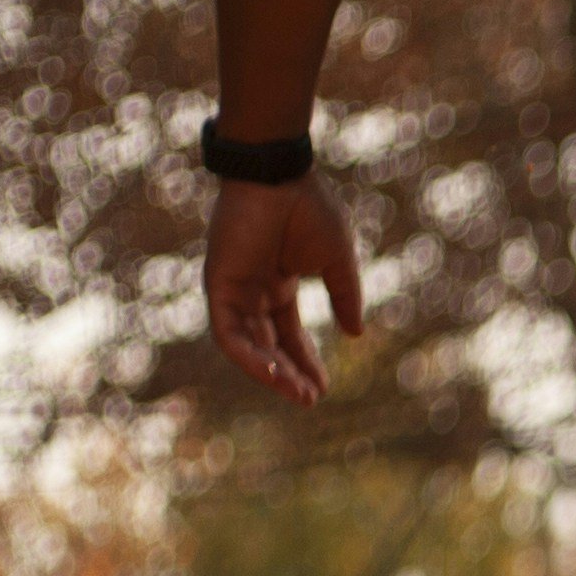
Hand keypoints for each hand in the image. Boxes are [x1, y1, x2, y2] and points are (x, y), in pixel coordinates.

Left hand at [207, 179, 365, 405]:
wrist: (279, 177)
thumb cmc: (309, 209)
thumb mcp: (336, 261)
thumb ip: (344, 297)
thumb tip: (356, 333)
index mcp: (277, 283)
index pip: (288, 334)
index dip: (306, 361)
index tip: (324, 387)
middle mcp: (252, 290)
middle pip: (268, 345)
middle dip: (289, 374)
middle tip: (310, 399)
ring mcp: (233, 289)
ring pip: (247, 347)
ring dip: (271, 373)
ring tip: (299, 393)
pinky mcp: (220, 286)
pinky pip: (230, 334)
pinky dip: (251, 357)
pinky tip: (276, 373)